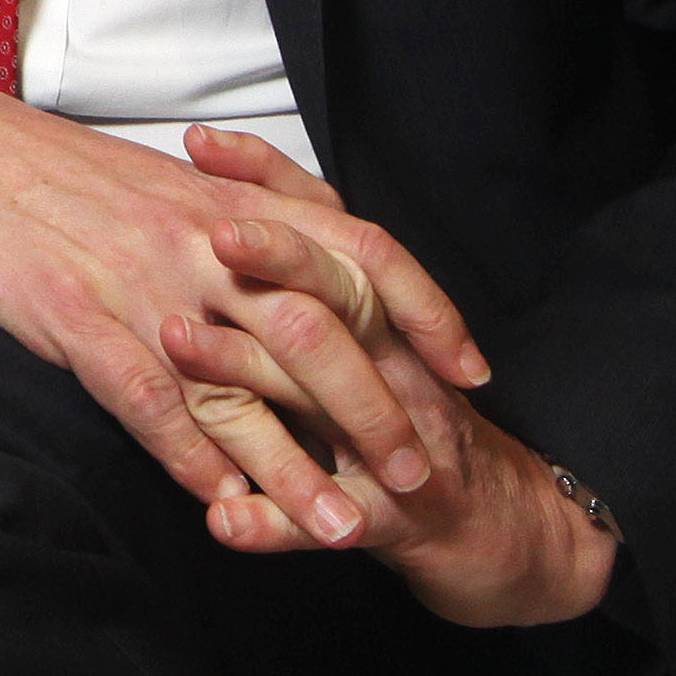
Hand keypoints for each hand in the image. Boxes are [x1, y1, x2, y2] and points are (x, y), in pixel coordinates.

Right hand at [0, 86, 491, 535]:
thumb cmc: (48, 174)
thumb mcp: (156, 184)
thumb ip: (229, 225)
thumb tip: (294, 273)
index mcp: (226, 200)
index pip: (359, 248)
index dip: (425, 309)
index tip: (472, 369)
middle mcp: (199, 240)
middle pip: (317, 333)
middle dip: (377, 414)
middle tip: (422, 480)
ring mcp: (139, 283)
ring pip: (241, 386)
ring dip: (296, 468)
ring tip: (344, 534)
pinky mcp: (75, 320)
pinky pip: (148, 402)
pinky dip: (190, 459)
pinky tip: (221, 508)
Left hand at [156, 128, 614, 627]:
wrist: (500, 528)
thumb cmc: (409, 422)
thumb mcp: (365, 343)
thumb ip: (307, 284)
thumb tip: (226, 204)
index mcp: (380, 314)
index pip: (327, 228)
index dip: (268, 182)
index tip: (198, 147)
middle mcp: (396, 363)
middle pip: (337, 289)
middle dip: (273, 257)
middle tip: (208, 230)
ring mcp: (399, 441)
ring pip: (323, 396)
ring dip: (243, 369)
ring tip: (174, 341)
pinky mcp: (394, 521)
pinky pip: (329, 521)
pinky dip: (275, 523)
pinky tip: (223, 522)